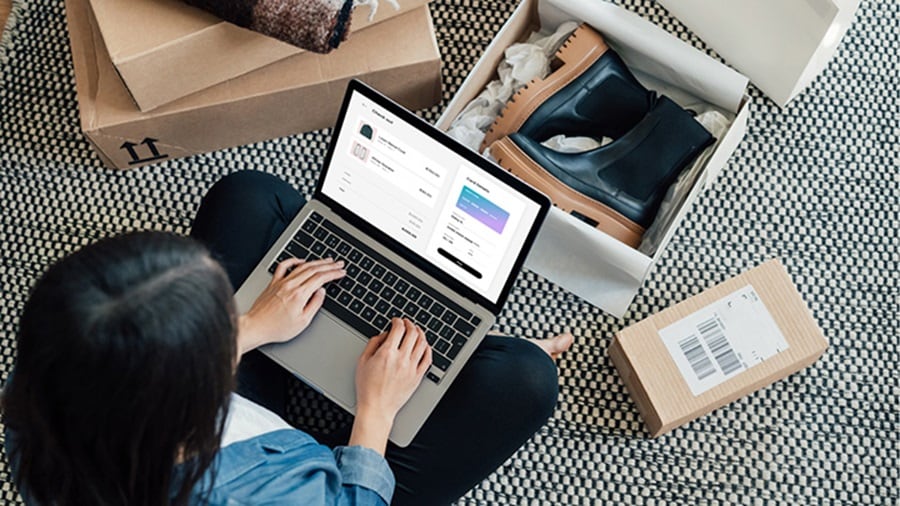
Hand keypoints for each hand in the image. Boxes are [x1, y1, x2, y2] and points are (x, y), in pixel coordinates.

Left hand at [238, 258, 344, 353]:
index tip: (341, 272)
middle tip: (339, 263)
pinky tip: (301, 260)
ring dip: (316, 262)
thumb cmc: (277, 328)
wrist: (256, 326)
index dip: (333, 273)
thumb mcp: (302, 322)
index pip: (321, 278)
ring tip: (326, 260)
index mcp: (299, 295)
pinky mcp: (273, 283)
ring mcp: (281, 282)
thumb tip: (321, 292)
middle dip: (329, 265)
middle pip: (314, 269)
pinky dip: (294, 260)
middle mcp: (290, 285)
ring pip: (302, 266)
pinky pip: (284, 266)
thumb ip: (314, 304)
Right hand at [349, 318, 431, 453]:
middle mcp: (401, 358)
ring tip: (417, 331)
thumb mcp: (362, 362)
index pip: (398, 328)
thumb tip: (383, 334)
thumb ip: (373, 344)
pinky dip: (428, 349)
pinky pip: (428, 359)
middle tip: (407, 323)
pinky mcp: (417, 377)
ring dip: (420, 333)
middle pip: (413, 333)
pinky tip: (425, 346)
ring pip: (422, 343)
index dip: (398, 321)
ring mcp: (411, 368)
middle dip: (410, 324)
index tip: (396, 321)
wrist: (377, 408)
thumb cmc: (367, 388)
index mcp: (387, 353)